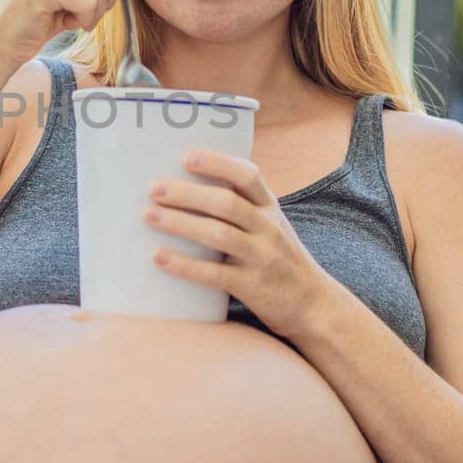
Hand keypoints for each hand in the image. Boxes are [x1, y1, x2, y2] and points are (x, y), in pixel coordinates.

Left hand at [142, 148, 330, 333]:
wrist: (314, 305)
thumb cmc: (279, 260)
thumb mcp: (270, 226)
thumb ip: (242, 207)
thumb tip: (186, 187)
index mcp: (270, 208)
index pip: (248, 175)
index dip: (218, 163)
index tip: (186, 156)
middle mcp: (268, 228)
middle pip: (226, 203)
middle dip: (187, 193)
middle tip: (153, 188)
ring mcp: (261, 257)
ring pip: (218, 234)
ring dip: (180, 223)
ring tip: (149, 215)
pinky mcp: (252, 287)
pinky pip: (214, 274)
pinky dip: (184, 265)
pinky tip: (158, 257)